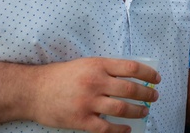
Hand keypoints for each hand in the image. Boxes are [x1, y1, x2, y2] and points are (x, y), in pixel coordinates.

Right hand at [27, 57, 159, 131]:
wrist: (33, 91)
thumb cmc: (61, 76)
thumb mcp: (86, 64)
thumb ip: (107, 69)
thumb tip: (132, 76)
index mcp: (98, 66)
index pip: (131, 68)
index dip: (148, 73)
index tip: (156, 78)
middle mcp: (95, 82)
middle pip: (130, 89)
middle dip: (146, 94)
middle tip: (154, 97)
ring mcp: (88, 102)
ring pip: (122, 108)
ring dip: (138, 111)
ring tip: (144, 111)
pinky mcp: (80, 120)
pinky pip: (106, 128)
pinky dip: (119, 130)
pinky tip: (127, 129)